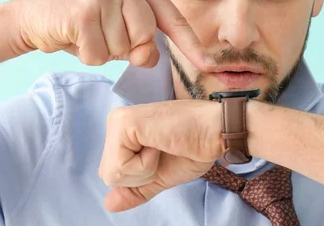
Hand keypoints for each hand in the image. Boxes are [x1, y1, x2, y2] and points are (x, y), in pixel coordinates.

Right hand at [16, 0, 212, 68]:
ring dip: (104, 52)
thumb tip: (148, 57)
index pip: (173, 19)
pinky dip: (87, 55)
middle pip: (147, 38)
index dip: (191, 45)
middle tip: (103, 36)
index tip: (210, 64)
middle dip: (127, 49)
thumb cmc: (84, 24)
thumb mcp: (120, 31)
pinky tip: (74, 37)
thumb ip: (143, 42)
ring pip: (123, 48)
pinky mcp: (83, 10)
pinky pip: (99, 54)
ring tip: (87, 34)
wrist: (33, 16)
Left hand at [98, 99, 221, 211]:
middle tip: (164, 151)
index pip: (113, 173)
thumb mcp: (159, 176)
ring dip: (144, 171)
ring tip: (162, 146)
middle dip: (140, 176)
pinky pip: (120, 166)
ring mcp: (118, 120)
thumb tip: (108, 204)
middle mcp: (116, 121)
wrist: (215, 132)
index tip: (163, 153)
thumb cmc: (194, 148)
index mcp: (123, 132)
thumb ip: (135, 189)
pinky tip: (160, 144)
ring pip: (112, 173)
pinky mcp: (124, 123)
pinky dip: (144, 165)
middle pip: (108, 175)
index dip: (140, 177)